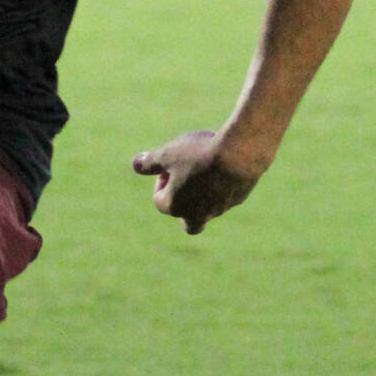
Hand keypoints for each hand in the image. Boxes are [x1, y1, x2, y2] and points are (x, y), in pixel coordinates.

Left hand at [131, 131, 269, 234]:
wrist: (240, 153)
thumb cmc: (199, 154)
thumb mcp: (169, 153)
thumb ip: (150, 162)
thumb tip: (135, 165)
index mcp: (176, 206)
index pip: (159, 201)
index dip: (161, 181)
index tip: (169, 165)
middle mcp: (198, 214)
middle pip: (187, 222)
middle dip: (184, 207)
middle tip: (187, 184)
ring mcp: (220, 209)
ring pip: (208, 209)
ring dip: (204, 193)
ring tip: (207, 165)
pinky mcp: (238, 200)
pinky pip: (226, 197)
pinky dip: (222, 185)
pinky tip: (225, 163)